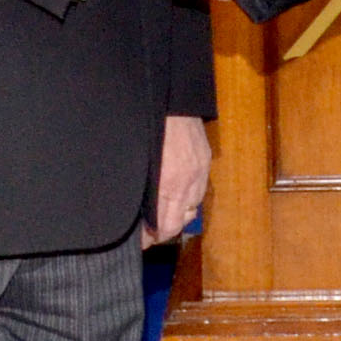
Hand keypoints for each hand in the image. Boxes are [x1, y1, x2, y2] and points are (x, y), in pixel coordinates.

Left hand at [143, 113, 211, 245]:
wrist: (172, 99)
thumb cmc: (149, 127)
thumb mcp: (139, 162)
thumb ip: (142, 189)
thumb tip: (136, 211)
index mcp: (168, 184)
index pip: (165, 226)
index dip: (151, 238)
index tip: (140, 242)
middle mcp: (187, 183)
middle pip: (179, 223)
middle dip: (162, 231)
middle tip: (147, 233)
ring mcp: (199, 173)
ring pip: (191, 209)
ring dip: (177, 215)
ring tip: (161, 214)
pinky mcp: (205, 162)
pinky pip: (199, 191)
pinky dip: (187, 198)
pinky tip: (176, 194)